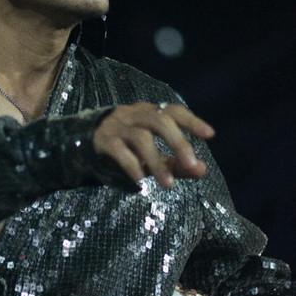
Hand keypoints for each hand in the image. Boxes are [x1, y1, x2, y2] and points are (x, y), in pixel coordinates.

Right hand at [92, 102, 214, 188]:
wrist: (85, 141)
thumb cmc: (126, 147)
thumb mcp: (152, 155)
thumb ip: (176, 163)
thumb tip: (202, 169)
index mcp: (149, 113)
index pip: (173, 111)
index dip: (191, 121)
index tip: (210, 135)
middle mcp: (134, 115)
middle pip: (159, 121)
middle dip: (178, 142)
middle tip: (191, 164)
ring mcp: (117, 126)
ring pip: (141, 138)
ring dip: (156, 162)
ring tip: (168, 184)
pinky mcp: (103, 140)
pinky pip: (118, 150)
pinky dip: (131, 164)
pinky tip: (140, 180)